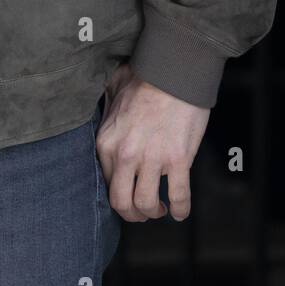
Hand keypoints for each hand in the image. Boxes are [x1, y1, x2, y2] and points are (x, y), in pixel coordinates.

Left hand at [95, 66, 209, 222]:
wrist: (173, 71)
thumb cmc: (145, 78)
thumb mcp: (112, 92)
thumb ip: (106, 108)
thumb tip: (104, 107)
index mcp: (107, 142)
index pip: (106, 184)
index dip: (118, 195)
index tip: (128, 194)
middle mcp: (125, 155)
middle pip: (122, 203)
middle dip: (133, 214)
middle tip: (144, 212)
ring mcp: (151, 159)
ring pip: (147, 205)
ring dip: (154, 212)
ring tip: (161, 208)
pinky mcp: (177, 160)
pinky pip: (178, 197)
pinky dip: (180, 210)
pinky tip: (179, 210)